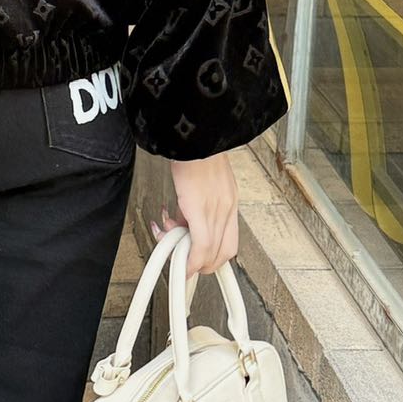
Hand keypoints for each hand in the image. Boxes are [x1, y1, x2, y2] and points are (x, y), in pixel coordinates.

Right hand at [153, 153, 238, 273]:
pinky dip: (189, 259)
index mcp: (229, 202)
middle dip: (203, 264)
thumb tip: (182, 220)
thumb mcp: (203, 182)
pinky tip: (179, 259)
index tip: (198, 260)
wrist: (195, 136)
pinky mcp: (200, 210)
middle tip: (186, 261)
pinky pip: (199, 246)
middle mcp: (227, 209)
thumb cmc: (196, 153)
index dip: (214, 257)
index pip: (229, 242)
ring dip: (191, 260)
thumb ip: (197, 203)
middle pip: (223, 253)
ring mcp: (216, 211)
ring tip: (173, 247)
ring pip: (211, 253)